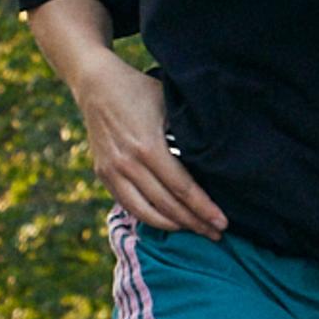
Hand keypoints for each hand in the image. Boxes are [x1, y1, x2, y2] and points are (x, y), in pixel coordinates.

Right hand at [64, 49, 225, 233]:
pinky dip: (148, 217)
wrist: (96, 84)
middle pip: (167, 206)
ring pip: (145, 213)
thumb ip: (189, 134)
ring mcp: (112, 171)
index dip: (204, 208)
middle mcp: (128, 164)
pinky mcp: (103, 174)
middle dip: (194, 223)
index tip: (222, 223)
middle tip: (216, 234)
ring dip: (172, 226)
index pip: (183, 188)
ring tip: (193, 230)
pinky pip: (128, 204)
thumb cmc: (140, 90)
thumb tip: (216, 161)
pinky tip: (167, 220)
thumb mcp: (170, 105)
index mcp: (148, 147)